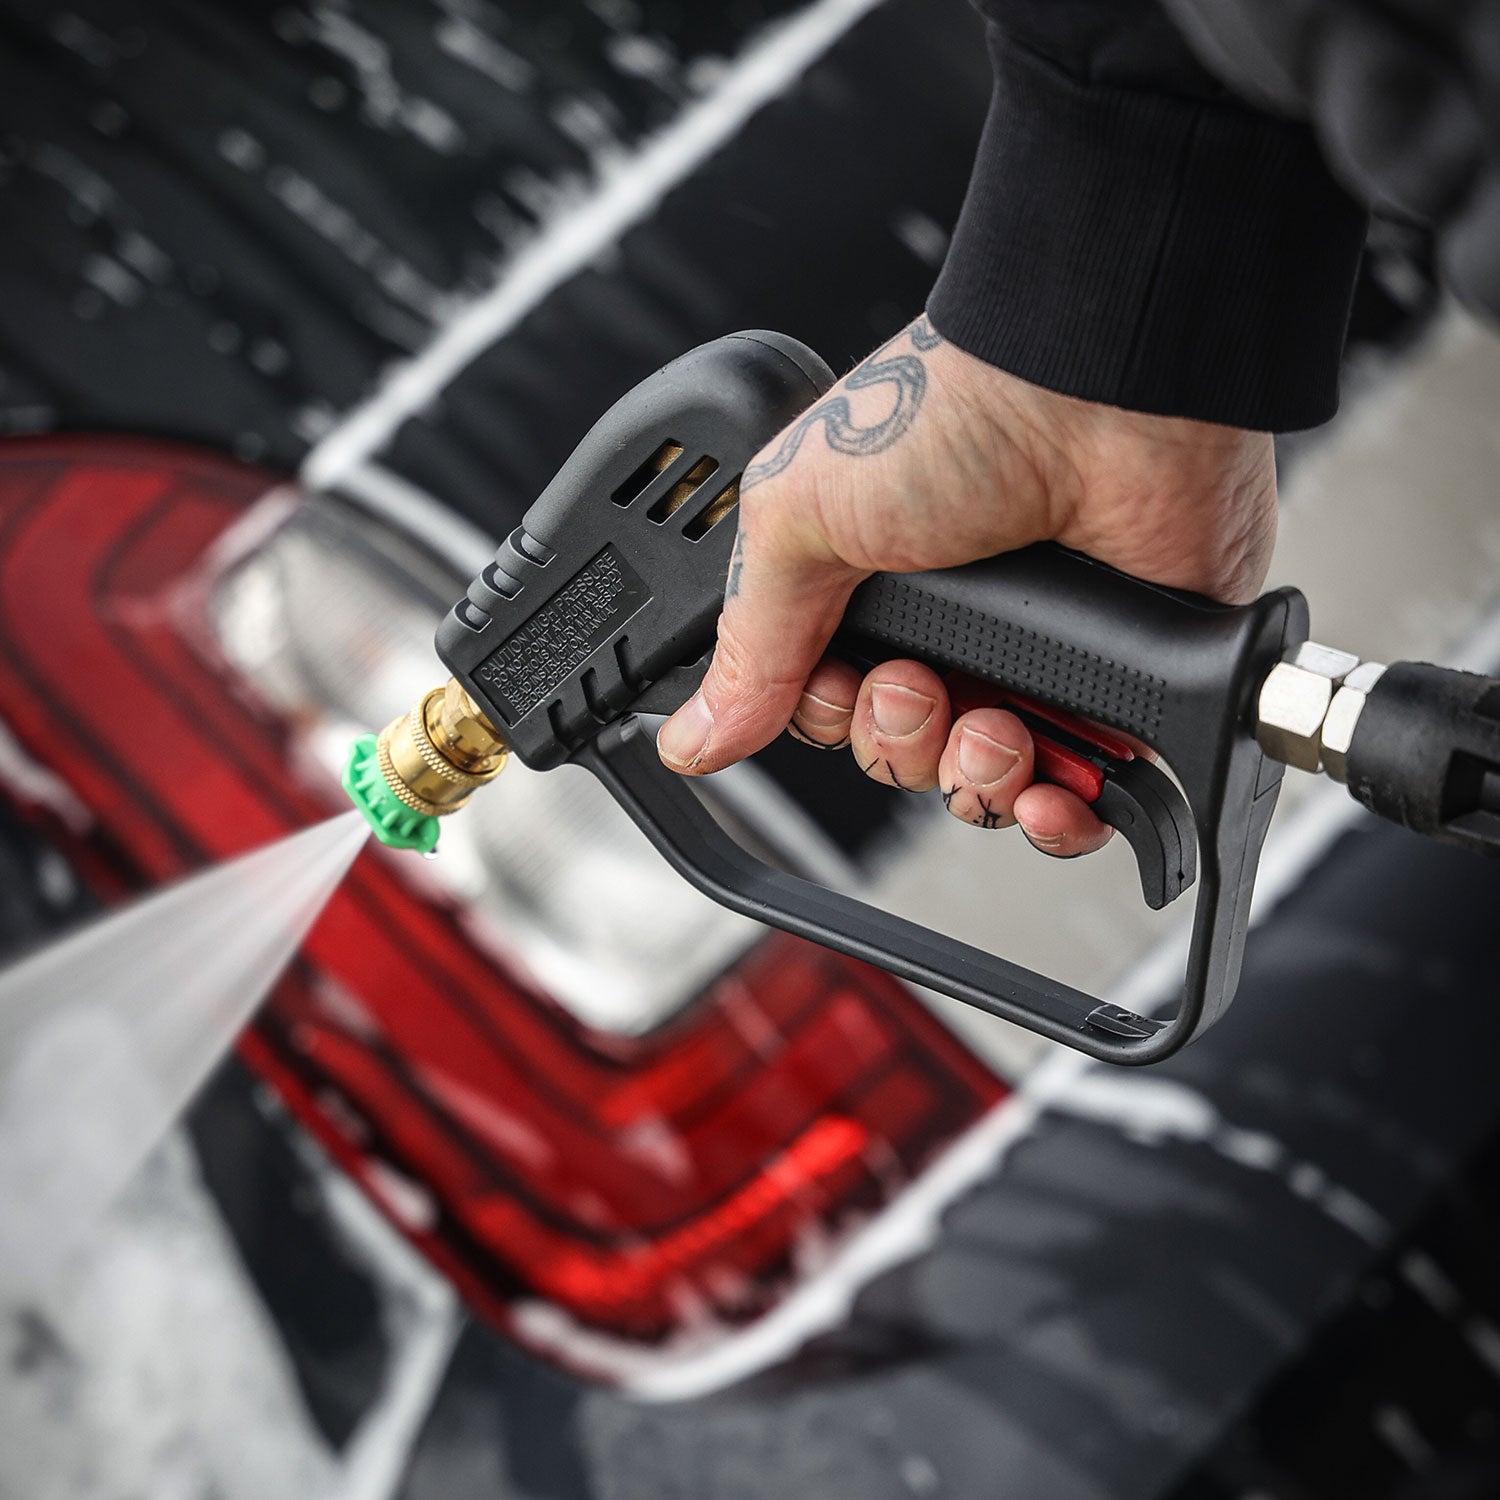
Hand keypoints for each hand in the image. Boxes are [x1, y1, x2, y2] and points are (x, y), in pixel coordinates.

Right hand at [656, 315, 1278, 855]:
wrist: (1090, 397)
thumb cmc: (950, 423)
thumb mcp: (798, 523)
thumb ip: (747, 645)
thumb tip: (691, 737)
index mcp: (864, 595)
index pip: (826, 712)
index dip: (830, 721)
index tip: (842, 685)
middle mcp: (945, 632)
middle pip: (897, 757)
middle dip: (898, 742)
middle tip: (917, 681)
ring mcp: (1031, 662)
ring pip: (977, 789)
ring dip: (972, 779)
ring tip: (992, 721)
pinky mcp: (1114, 687)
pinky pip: (1075, 800)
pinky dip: (1058, 819)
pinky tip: (1046, 792)